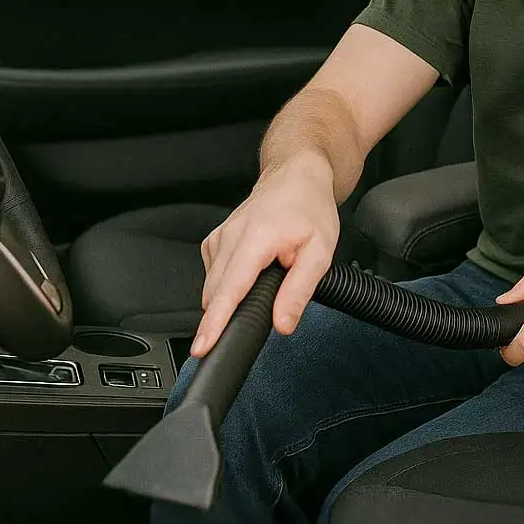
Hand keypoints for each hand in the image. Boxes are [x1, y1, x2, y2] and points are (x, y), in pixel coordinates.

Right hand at [193, 153, 340, 356]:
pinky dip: (227, 286)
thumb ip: (298, 291)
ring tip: (258, 292)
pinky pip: (213, 275)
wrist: (296, 177)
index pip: (229, 290)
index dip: (215, 322)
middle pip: (214, 293)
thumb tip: (282, 324)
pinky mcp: (215, 242)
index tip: (202, 345)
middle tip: (243, 330)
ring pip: (212, 286)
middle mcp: (230, 237)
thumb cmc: (309, 209)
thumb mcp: (320, 253)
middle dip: (221, 319)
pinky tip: (249, 278)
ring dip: (227, 301)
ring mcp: (219, 238)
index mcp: (256, 239)